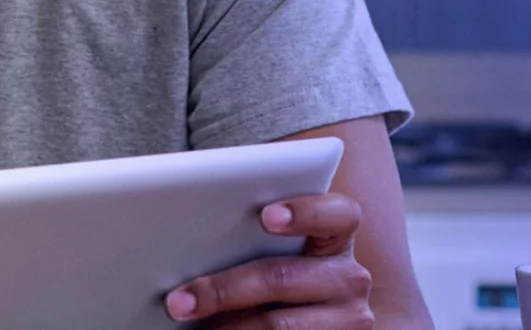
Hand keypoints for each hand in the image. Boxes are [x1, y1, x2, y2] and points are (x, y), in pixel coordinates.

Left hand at [165, 194, 373, 328]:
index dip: (305, 212)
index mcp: (338, 237)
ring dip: (226, 327)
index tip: (266, 217)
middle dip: (224, 290)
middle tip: (180, 300)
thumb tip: (192, 241)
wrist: (318, 321)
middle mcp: (350, 278)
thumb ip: (257, 237)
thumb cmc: (285, 277)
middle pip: (282, 277)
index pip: (338, 214)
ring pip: (278, 325)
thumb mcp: (283, 253)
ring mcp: (348, 319)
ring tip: (189, 322)